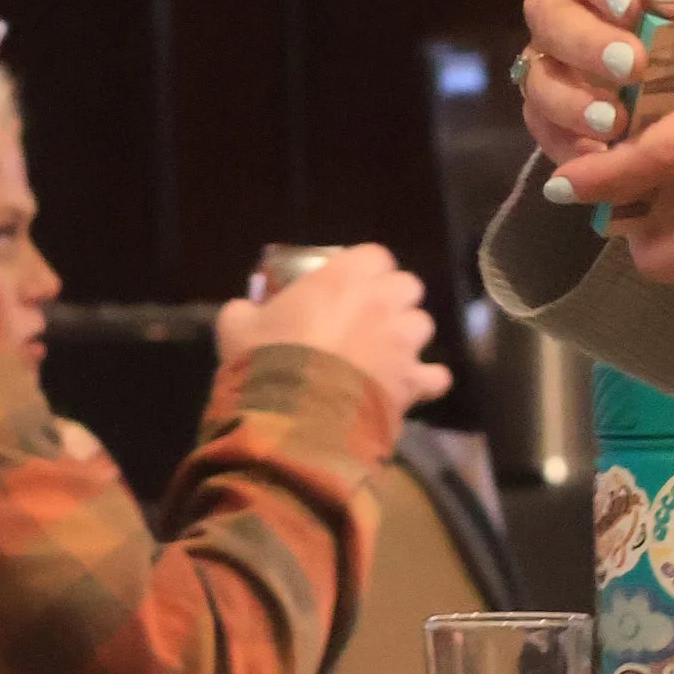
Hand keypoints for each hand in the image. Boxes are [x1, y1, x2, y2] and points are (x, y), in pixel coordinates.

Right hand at [215, 241, 450, 416]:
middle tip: (369, 317)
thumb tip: (245, 308)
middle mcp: (382, 302)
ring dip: (408, 336)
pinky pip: (436, 376)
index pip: (375, 255)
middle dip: (393, 298)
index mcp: (344, 278)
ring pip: (423, 325)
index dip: (364, 270)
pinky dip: (426, 381)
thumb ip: (245, 309)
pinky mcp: (413, 381)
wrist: (295, 418)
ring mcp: (402, 342)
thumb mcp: (238, 326)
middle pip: (408, 285)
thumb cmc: (267, 361)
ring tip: (388, 352)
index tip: (348, 285)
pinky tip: (412, 388)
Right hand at [517, 0, 673, 166]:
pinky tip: (600, 159)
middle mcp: (561, 5)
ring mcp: (547, 58)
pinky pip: (540, 126)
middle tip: (630, 66)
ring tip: (614, 124)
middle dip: (588, 44)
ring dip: (571, 101)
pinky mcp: (545, 107)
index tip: (631, 6)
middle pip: (551, 17)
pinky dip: (566, 144)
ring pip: (537, 75)